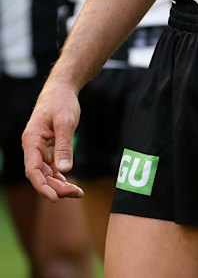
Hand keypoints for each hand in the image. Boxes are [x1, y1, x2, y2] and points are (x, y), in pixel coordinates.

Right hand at [22, 80, 83, 200]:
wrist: (62, 89)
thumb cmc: (61, 102)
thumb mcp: (65, 121)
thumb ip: (64, 145)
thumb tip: (64, 170)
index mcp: (31, 140)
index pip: (33, 170)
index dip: (42, 186)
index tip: (54, 198)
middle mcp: (33, 147)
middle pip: (40, 175)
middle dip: (56, 187)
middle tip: (76, 193)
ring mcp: (40, 148)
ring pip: (46, 173)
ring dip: (59, 184)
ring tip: (77, 192)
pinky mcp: (48, 148)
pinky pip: (52, 167)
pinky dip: (60, 176)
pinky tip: (71, 185)